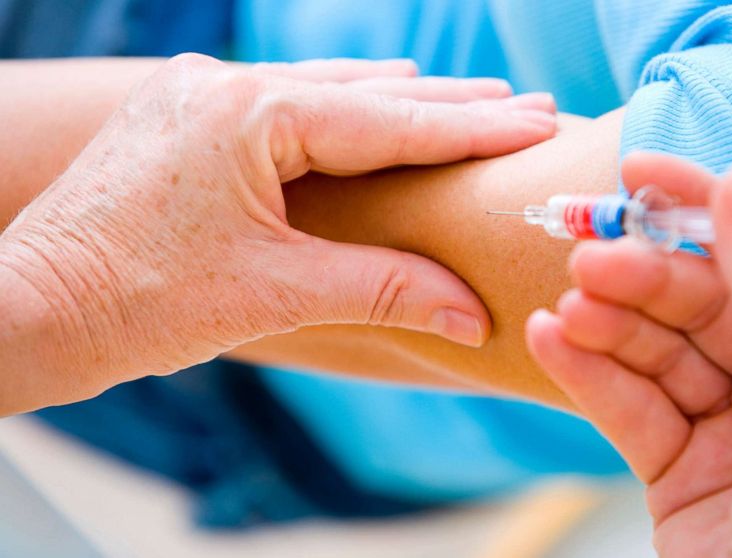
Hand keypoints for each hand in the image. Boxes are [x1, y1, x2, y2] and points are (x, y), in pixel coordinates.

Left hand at [0, 54, 556, 411]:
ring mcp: (199, 96)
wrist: (33, 311)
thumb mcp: (276, 292)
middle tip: (528, 104)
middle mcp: (226, 87)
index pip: (391, 119)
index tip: (537, 120)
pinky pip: (285, 104)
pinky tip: (375, 111)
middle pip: (367, 93)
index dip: (472, 126)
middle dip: (450, 106)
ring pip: (327, 93)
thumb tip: (473, 313)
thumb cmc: (140, 301)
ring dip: (401, 104)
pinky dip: (343, 115)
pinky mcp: (185, 119)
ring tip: (472, 105)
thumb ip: (384, 288)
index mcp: (251, 115)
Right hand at [526, 154, 731, 555]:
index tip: (637, 172)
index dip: (701, 208)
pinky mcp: (676, 457)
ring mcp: (729, 418)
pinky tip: (552, 342)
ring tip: (565, 308)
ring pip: (657, 348)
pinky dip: (588, 372)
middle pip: (700, 301)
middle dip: (641, 279)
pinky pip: (628, 400)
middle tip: (584, 257)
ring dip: (607, 324)